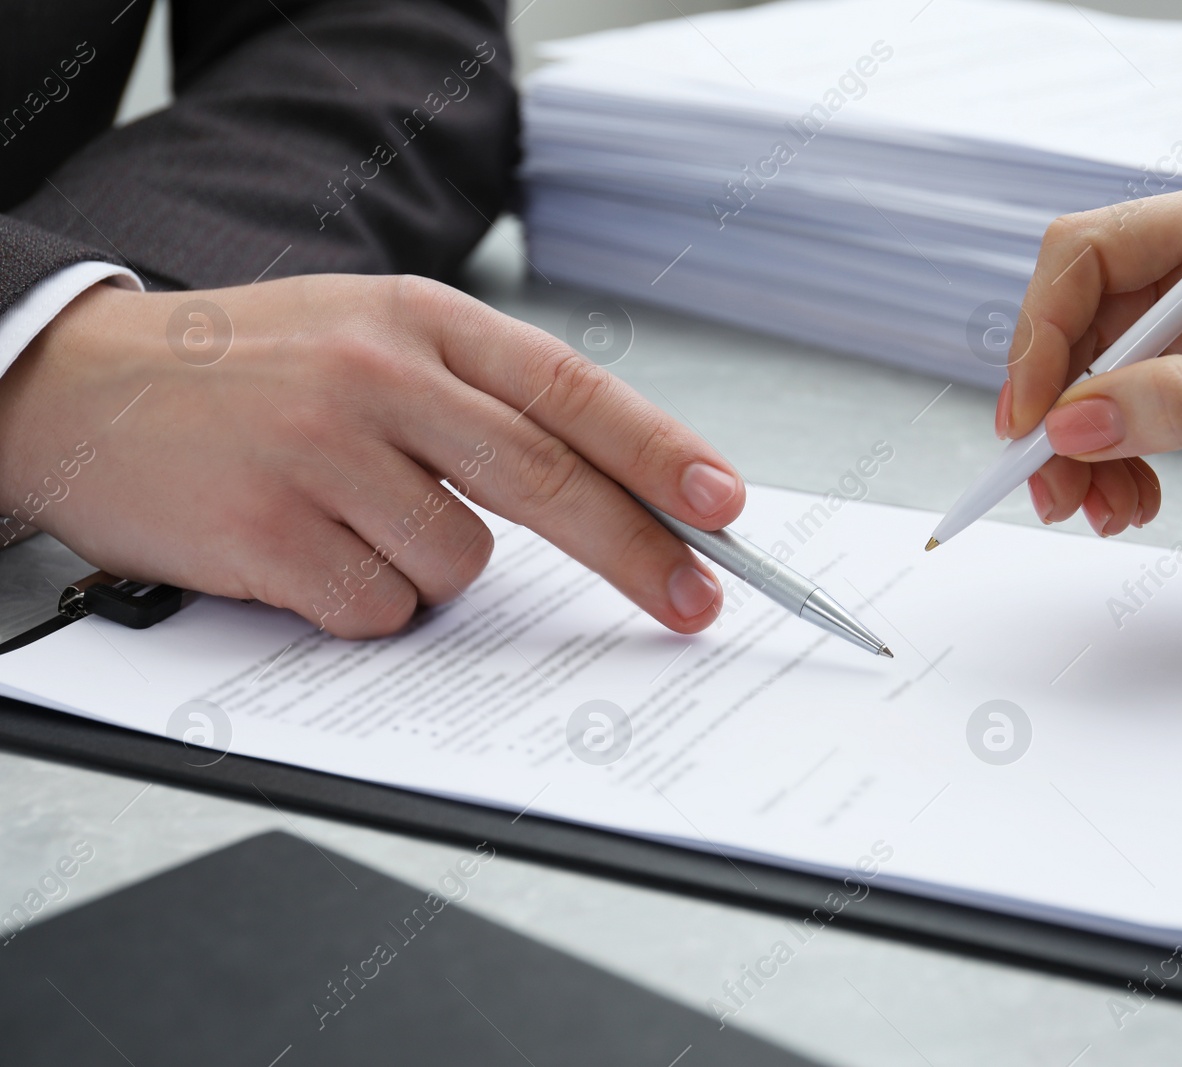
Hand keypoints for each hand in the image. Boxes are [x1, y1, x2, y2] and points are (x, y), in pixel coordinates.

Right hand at [0, 275, 745, 637]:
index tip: (723, 505)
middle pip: (547, 480)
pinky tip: (304, 552)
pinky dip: (362, 603)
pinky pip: (378, 609)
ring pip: (460, 566)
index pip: (570, 390)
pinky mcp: (267, 532)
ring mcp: (319, 453)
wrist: (82, 384)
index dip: (658, 452)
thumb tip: (610, 490)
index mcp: (420, 321)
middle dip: (638, 553)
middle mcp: (377, 377)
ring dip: (429, 570)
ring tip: (351, 521)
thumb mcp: (372, 338)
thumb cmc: (253, 372)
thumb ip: (480, 400)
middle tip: (693, 600)